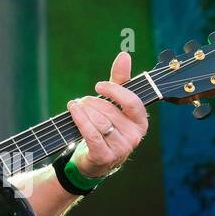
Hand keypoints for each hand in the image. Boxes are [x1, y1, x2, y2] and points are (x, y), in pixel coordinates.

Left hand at [65, 51, 148, 178]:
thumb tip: (124, 55)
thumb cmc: (107, 127)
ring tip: (76, 106)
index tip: (98, 85)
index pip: (132, 101)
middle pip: (110, 111)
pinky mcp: (105, 157)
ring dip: (84, 111)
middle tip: (82, 101)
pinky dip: (79, 120)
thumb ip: (120, 80)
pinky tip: (73, 111)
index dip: (114, 90)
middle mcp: (135, 137)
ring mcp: (121, 149)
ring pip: (100, 122)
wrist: (95, 160)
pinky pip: (91, 133)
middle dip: (92, 102)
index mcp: (141, 122)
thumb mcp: (115, 103)